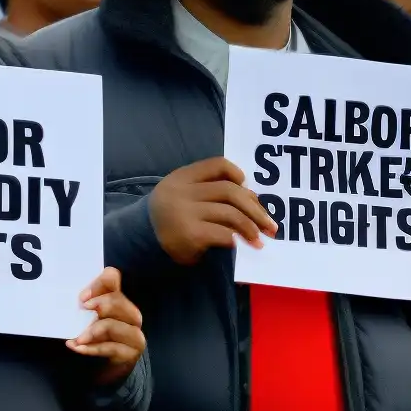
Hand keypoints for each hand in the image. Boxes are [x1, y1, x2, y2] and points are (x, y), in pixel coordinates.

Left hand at [66, 267, 144, 383]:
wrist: (105, 364)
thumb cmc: (93, 334)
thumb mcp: (85, 316)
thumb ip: (81, 305)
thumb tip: (66, 299)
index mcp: (117, 298)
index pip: (113, 278)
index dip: (99, 283)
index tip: (83, 297)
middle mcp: (130, 314)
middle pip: (118, 301)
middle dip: (99, 305)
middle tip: (82, 310)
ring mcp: (134, 334)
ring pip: (115, 326)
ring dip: (93, 330)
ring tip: (78, 338)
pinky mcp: (130, 353)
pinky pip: (112, 348)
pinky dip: (92, 348)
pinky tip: (78, 347)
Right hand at [148, 157, 275, 264]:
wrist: (140, 242)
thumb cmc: (170, 218)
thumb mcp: (183, 196)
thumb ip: (209, 191)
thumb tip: (251, 199)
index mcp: (181, 177)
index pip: (217, 165)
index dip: (238, 174)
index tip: (250, 190)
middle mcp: (182, 191)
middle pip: (229, 190)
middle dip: (255, 208)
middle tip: (270, 225)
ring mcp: (184, 212)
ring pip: (230, 213)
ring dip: (250, 228)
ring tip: (259, 240)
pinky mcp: (189, 233)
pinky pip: (223, 233)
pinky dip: (236, 239)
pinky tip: (241, 246)